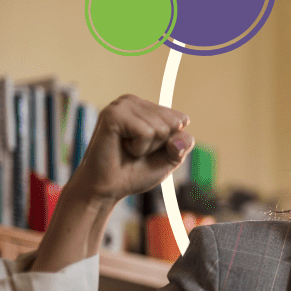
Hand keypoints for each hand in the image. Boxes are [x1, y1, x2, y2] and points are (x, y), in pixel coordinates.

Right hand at [67, 94, 193, 204]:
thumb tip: (182, 128)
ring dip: (147, 147)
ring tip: (127, 150)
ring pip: (161, 128)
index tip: (148, 150)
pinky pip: (146, 132)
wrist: (107, 189)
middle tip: (136, 152)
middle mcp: (133, 101)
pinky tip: (122, 148)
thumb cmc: (135, 172)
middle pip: (173, 123)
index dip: (170, 143)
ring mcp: (122, 105)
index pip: (181, 119)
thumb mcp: (169, 158)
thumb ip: (183, 143)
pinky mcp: (113, 114)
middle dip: (159, 145)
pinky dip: (138, 148)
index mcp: (145, 107)